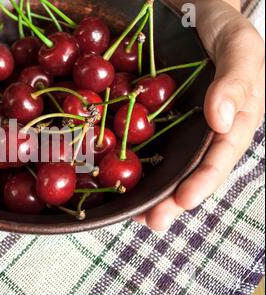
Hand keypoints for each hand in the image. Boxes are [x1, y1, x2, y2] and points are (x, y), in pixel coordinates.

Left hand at [135, 0, 264, 230]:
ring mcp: (170, 124)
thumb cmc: (222, 28)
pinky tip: (106, 172)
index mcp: (230, 121)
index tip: (183, 200)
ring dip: (143, 189)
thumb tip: (220, 121)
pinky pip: (132, 136)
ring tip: (129, 213)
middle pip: (185, 171)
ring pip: (158, 162)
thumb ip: (236, 80)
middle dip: (169, 200)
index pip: (219, 158)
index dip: (202, 182)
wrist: (189, 8)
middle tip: (151, 222)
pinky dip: (121, 156)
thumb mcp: (240, 47)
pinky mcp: (144, 113)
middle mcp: (198, 130)